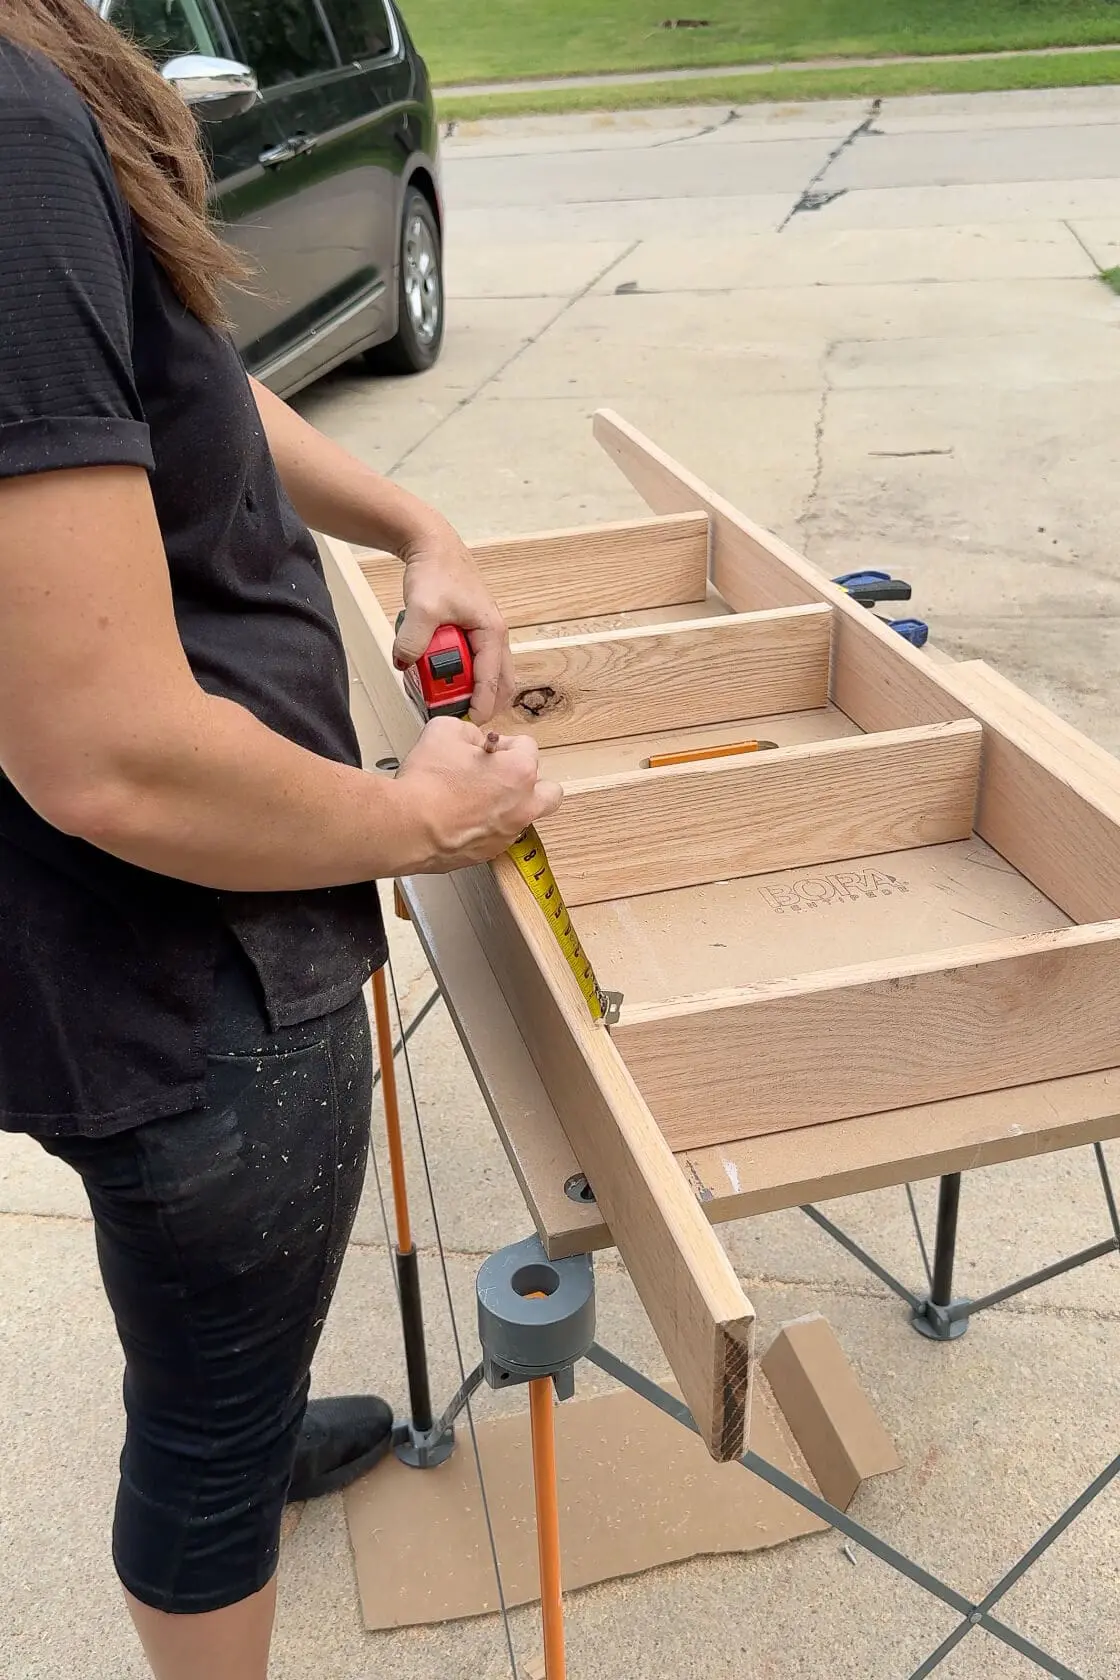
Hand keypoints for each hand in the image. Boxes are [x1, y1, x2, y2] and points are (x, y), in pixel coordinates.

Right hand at [393, 717, 562, 870]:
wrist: (405, 826)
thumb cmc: (426, 784)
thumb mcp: (445, 731)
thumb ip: (468, 731)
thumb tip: (471, 740)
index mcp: (520, 772)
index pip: (528, 747)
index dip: (504, 743)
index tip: (487, 748)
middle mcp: (522, 805)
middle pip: (549, 790)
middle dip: (529, 779)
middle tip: (502, 774)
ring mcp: (507, 833)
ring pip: (524, 816)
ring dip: (510, 804)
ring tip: (479, 797)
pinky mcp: (488, 853)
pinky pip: (499, 835)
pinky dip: (488, 826)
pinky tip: (463, 817)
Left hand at [394, 520, 512, 723]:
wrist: (433, 546)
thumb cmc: (437, 570)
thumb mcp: (422, 608)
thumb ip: (413, 640)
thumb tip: (405, 664)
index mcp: (491, 632)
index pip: (492, 680)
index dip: (481, 705)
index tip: (469, 723)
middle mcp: (495, 635)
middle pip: (501, 683)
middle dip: (485, 704)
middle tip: (462, 720)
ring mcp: (486, 634)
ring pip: (491, 674)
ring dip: (475, 690)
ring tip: (451, 700)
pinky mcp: (474, 632)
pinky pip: (477, 663)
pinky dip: (466, 676)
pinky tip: (445, 678)